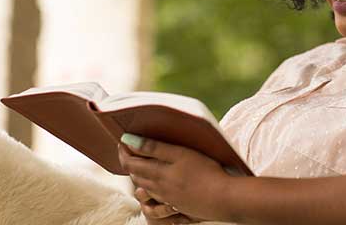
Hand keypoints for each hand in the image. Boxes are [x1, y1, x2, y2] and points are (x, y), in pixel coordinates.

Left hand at [117, 133, 232, 221]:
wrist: (223, 198)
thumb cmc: (205, 172)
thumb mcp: (180, 154)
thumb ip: (154, 147)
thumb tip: (129, 140)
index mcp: (157, 173)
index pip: (130, 163)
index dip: (123, 152)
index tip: (122, 141)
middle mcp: (158, 188)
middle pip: (135, 176)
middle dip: (128, 163)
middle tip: (128, 150)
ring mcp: (168, 199)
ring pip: (144, 188)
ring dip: (138, 177)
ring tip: (139, 165)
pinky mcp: (178, 205)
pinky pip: (155, 200)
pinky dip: (149, 191)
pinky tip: (154, 187)